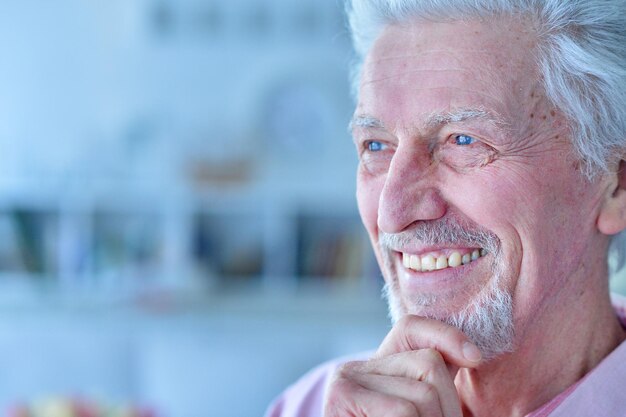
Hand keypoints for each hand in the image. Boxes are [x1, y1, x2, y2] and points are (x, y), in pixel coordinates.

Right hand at [323, 315, 482, 416]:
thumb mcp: (423, 414)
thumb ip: (438, 389)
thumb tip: (474, 354)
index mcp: (379, 369)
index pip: (412, 329)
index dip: (446, 335)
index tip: (476, 358)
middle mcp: (358, 367)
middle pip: (429, 365)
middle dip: (449, 409)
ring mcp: (345, 381)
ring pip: (421, 395)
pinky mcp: (340, 397)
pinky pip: (402, 411)